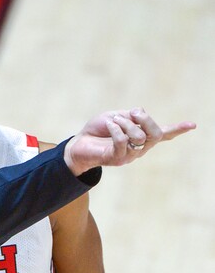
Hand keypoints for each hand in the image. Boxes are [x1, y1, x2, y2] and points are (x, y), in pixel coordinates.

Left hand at [64, 108, 195, 175]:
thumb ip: (132, 117)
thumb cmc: (98, 130)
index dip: (177, 129)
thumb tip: (140, 115)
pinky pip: (123, 141)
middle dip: (144, 119)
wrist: (79, 144)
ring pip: (138, 136)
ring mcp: (129, 156)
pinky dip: (116, 128)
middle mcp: (139, 148)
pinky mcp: (117, 159)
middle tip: (131, 113)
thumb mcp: (118, 116)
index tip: (193, 125)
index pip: (163, 134)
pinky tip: (109, 125)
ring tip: (112, 122)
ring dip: (124, 123)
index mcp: (142, 137)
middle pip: (154, 134)